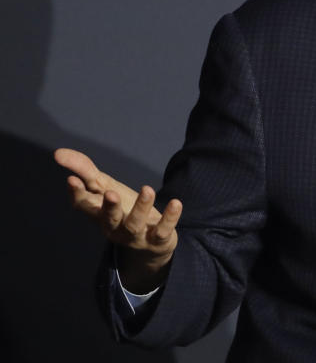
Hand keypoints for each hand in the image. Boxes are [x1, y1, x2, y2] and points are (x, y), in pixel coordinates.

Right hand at [54, 148, 181, 291]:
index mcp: (99, 214)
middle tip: (110, 193)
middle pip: (109, 219)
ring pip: (136, 224)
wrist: (150, 243)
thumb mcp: (105, 187)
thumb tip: (57, 153)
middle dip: (109, 207)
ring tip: (148, 189)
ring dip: (141, 207)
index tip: (71, 180)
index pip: (85, 206)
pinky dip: (169, 217)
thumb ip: (84, 170)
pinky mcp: (158, 239)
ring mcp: (136, 235)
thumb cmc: (122, 209)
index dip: (77, 194)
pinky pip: (163, 230)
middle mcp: (115, 227)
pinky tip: (175, 203)